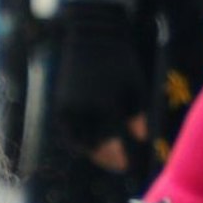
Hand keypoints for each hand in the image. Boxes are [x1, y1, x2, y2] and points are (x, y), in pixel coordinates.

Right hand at [49, 0, 145, 170]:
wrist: (92, 37)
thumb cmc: (119, 60)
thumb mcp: (134, 87)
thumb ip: (137, 115)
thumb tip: (141, 138)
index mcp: (103, 105)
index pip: (109, 141)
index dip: (117, 157)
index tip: (126, 166)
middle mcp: (82, 109)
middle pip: (89, 145)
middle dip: (102, 157)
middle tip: (115, 164)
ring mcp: (68, 106)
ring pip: (74, 139)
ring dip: (88, 150)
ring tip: (102, 154)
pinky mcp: (60, 102)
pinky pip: (67, 128)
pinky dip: (77, 137)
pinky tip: (90, 139)